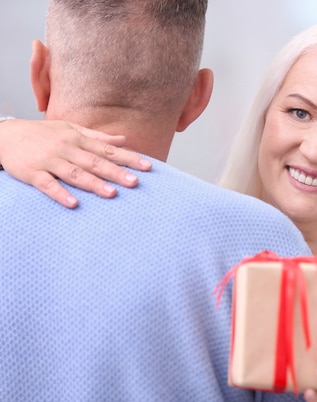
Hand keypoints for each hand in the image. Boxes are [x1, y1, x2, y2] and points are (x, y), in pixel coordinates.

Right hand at [0, 119, 151, 207]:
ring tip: (112, 194)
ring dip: (93, 184)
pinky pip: (48, 185)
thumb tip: (123, 140)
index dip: (128, 158)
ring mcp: (49, 161)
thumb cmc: (43, 134)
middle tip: (135, 182)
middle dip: (116, 172)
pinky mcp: (32, 173)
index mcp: (78, 139)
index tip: (147, 167)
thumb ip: (97, 137)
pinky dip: (60, 194)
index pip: (108, 149)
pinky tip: (73, 203)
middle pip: (95, 162)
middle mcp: (66, 148)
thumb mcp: (70, 129)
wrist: (4, 135)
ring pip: (75, 173)